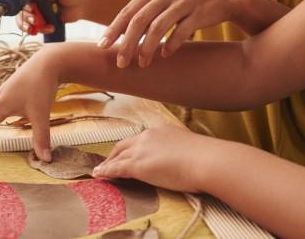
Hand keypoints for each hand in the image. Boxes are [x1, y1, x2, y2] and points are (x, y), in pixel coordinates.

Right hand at [16, 0, 87, 33]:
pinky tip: (50, 29)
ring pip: (25, 21)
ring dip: (29, 26)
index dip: (25, 4)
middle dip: (26, 18)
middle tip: (34, 21)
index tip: (32, 8)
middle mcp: (33, 1)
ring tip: (36, 30)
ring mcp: (37, 12)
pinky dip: (39, 30)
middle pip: (23, 11)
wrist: (81, 5)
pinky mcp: (42, 21)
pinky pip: (35, 28)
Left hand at [92, 126, 213, 192]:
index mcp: (161, 130)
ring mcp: (141, 150)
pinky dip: (106, 171)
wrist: (205, 160)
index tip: (128, 153)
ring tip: (100, 170)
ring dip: (107, 163)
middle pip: (124, 144)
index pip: (141, 138)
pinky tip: (99, 175)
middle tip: (108, 162)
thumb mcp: (190, 146)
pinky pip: (116, 168)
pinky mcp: (137, 165)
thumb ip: (180, 149)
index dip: (132, 147)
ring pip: (118, 156)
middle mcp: (148, 136)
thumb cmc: (205, 157)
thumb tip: (183, 158)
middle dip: (114, 154)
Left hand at [98, 0, 243, 67]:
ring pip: (158, 27)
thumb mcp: (165, 1)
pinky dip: (172, 44)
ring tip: (143, 64)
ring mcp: (183, 2)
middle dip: (128, 43)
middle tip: (121, 63)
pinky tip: (165, 55)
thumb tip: (120, 35)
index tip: (102, 47)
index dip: (114, 29)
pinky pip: (182, 30)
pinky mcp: (199, 12)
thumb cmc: (188, 3)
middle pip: (140, 20)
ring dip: (148, 48)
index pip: (128, 11)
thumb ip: (145, 13)